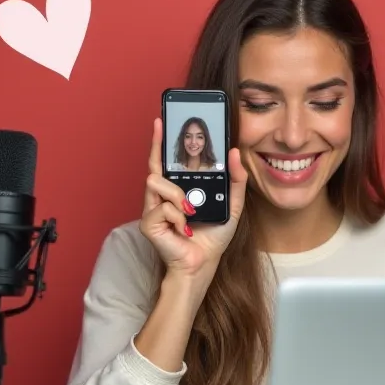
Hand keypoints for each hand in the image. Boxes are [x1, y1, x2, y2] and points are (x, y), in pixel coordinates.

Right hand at [138, 118, 248, 283]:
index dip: (161, 141)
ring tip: (190, 211)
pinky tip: (183, 229)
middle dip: (158, 146)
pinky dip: (178, 217)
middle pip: (154, 166)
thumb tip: (234, 152)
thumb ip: (236, 180)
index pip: (166, 161)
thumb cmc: (212, 237)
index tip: (162, 120)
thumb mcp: (232, 204)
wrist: (203, 264)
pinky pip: (162, 208)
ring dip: (177, 195)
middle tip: (163, 125)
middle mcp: (162, 197)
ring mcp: (153, 209)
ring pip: (156, 182)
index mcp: (178, 190)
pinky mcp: (148, 223)